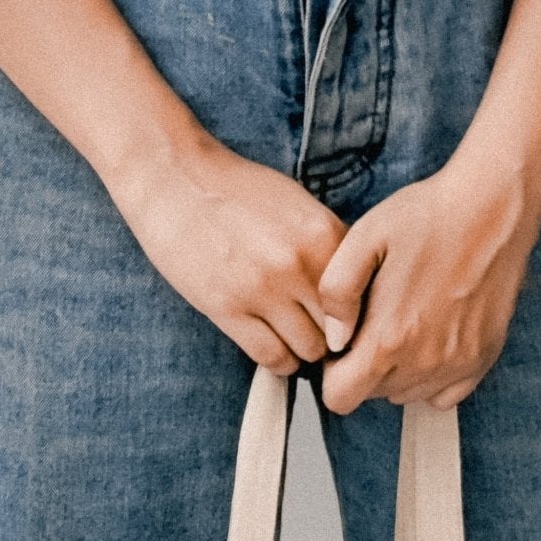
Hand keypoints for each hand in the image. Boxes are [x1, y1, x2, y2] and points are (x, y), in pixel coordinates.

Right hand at [109, 133, 346, 373]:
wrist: (177, 179)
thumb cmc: (238, 191)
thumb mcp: (298, 206)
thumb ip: (328, 246)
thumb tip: (354, 292)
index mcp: (323, 235)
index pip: (363, 297)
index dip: (356, 313)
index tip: (345, 318)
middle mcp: (299, 264)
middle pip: (339, 329)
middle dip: (333, 336)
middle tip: (321, 334)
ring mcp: (263, 289)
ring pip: (308, 349)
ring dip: (304, 350)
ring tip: (295, 339)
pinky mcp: (228, 308)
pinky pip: (271, 356)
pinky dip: (279, 361)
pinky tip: (275, 348)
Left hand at [317, 149, 540, 413]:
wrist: (493, 204)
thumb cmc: (426, 217)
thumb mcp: (362, 239)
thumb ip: (336, 294)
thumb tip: (334, 339)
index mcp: (389, 338)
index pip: (340, 397)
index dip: (333, 372)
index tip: (344, 341)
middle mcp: (425, 362)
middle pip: (373, 395)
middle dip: (364, 366)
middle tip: (376, 319)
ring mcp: (458, 364)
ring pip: (407, 394)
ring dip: (398, 369)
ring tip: (406, 319)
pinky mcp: (484, 357)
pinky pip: (444, 393)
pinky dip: (432, 374)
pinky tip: (431, 336)